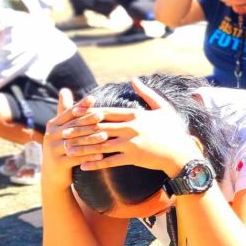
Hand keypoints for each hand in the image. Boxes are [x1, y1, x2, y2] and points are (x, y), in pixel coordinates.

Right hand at [41, 90, 103, 191]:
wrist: (53, 176)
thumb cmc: (63, 148)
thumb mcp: (62, 130)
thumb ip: (66, 111)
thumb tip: (64, 89)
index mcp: (53, 126)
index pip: (68, 113)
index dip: (80, 106)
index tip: (93, 98)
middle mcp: (50, 136)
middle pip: (72, 126)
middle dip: (87, 120)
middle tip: (102, 115)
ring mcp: (53, 150)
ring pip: (75, 142)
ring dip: (91, 138)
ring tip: (105, 135)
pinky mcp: (58, 164)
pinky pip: (76, 158)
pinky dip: (89, 156)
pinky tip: (102, 155)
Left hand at [64, 79, 203, 177]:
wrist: (182, 153)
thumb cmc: (174, 130)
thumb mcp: (163, 108)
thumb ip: (147, 93)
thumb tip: (133, 79)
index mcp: (136, 114)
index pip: (107, 111)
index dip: (88, 112)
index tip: (74, 113)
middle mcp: (131, 127)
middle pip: (99, 127)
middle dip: (80, 130)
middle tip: (63, 133)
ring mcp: (131, 143)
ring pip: (101, 144)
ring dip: (83, 148)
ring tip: (68, 150)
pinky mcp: (133, 157)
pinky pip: (110, 161)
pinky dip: (96, 164)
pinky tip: (83, 165)